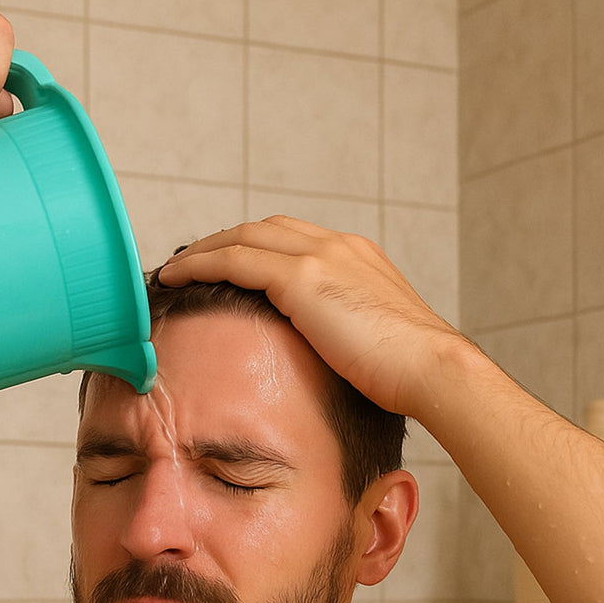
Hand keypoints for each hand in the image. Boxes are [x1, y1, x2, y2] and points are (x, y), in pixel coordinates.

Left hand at [156, 216, 468, 419]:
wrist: (432, 369)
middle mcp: (337, 245)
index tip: (224, 266)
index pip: (291, 239)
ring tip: (171, 270)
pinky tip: (174, 277)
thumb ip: (344, 332)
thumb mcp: (373, 340)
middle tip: (187, 263)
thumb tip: (324, 357)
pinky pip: (233, 259)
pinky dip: (199, 263)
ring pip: (241, 237)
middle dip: (220, 242)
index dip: (251, 248)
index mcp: (356, 257)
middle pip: (261, 229)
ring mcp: (320, 256)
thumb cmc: (409, 373)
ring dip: (201, 250)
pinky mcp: (302, 278)